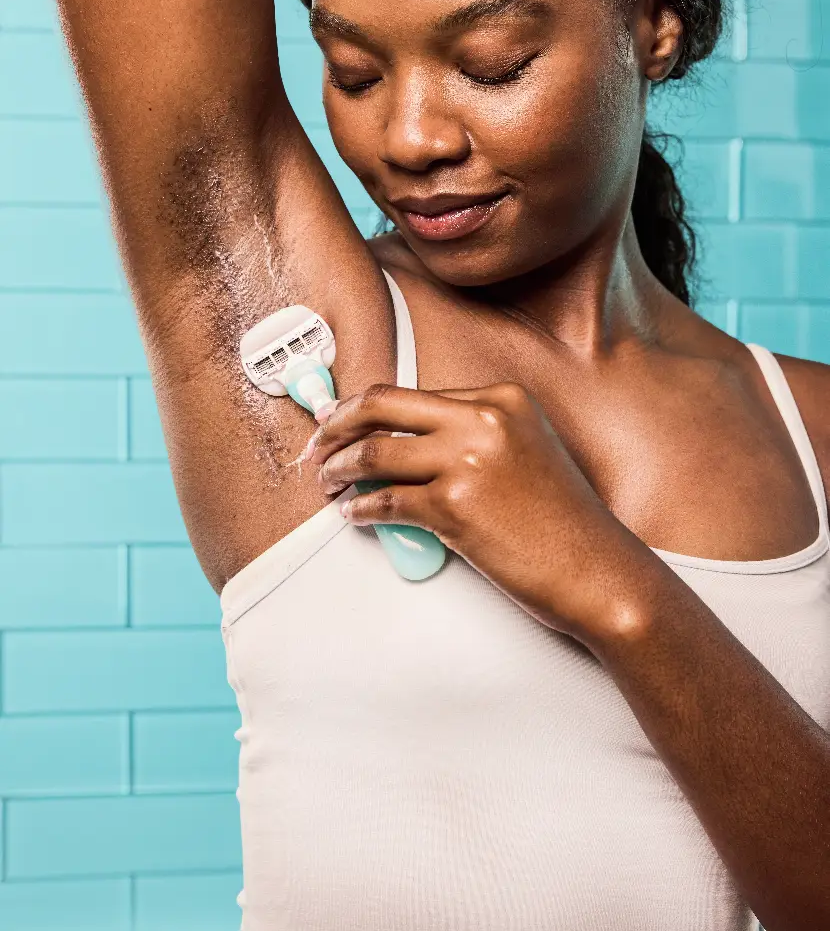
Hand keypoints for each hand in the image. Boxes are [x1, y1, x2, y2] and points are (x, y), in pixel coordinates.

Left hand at [305, 382, 651, 645]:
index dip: (362, 410)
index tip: (337, 425)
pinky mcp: (456, 507)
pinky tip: (354, 516)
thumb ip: (471, 435)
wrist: (598, 571)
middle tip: (315, 448)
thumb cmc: (562, 522)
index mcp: (501, 397)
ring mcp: (468, 460)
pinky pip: (385, 501)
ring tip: (330, 486)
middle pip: (381, 405)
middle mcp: (483, 418)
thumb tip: (401, 442)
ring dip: (339, 471)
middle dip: (335, 426)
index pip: (410, 393)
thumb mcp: (525, 450)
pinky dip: (360, 510)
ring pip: (374, 453)